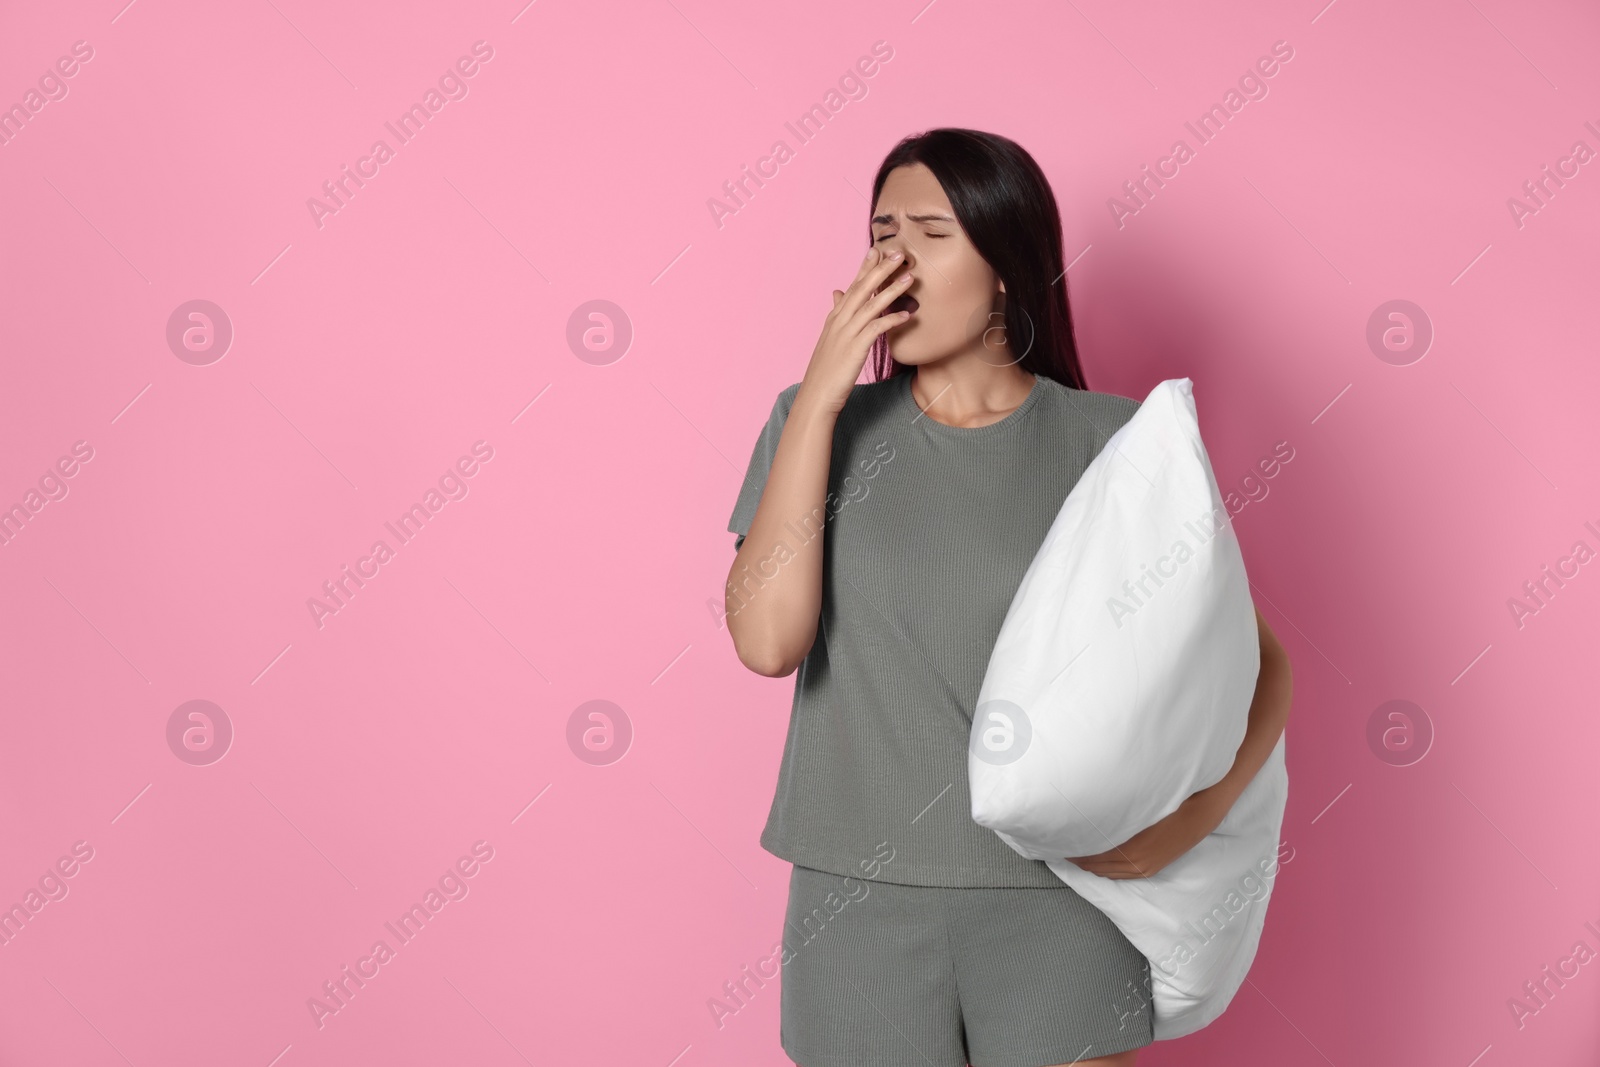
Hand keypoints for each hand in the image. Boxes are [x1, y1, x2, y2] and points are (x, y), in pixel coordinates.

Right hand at [795, 246, 916, 416]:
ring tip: (909, 278)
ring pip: (871, 305)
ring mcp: (846, 334)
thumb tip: (838, 293)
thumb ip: (837, 314)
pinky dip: (891, 320)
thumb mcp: (830, 339)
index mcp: (835, 318)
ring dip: (891, 290)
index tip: (877, 250)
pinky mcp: (855, 349)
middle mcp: (840, 321)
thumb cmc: (827, 370)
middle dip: (881, 270)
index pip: (852, 286)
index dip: (865, 268)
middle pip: (862, 289)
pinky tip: (907, 315)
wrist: (816, 395)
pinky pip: (876, 329)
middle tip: (899, 254)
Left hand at [1062, 790, 1228, 879]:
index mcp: (1128, 848)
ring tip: (1071, 852)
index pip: (1088, 854)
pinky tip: (1094, 860)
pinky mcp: (1149, 870)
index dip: (1070, 848)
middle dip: (1075, 856)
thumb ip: (1111, 815)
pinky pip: (1117, 874)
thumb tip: (1084, 813)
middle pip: (1093, 866)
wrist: (1198, 813)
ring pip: (1104, 872)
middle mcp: (1133, 863)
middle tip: (1058, 846)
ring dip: (1087, 863)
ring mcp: (1141, 868)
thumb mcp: (1135, 809)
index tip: (1057, 839)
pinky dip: (1102, 868)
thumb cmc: (1165, 805)